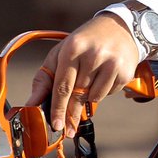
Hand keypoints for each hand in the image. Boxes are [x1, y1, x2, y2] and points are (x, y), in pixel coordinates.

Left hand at [25, 12, 140, 136]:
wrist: (118, 27)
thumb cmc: (83, 43)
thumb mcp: (60, 54)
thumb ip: (44, 79)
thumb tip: (31, 104)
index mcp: (73, 48)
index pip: (62, 86)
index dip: (58, 108)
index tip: (56, 125)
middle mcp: (93, 55)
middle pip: (78, 95)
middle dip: (71, 114)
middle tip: (68, 129)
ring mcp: (112, 63)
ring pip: (94, 98)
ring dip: (88, 98)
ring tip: (89, 82)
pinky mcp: (125, 71)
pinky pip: (108, 94)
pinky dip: (102, 92)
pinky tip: (103, 77)